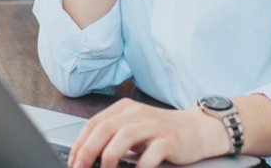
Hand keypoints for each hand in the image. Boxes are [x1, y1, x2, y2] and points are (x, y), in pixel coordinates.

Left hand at [67, 99, 226, 167]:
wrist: (198, 129)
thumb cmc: (161, 132)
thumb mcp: (134, 129)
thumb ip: (113, 137)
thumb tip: (87, 156)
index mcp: (124, 109)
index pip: (94, 123)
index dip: (80, 143)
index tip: (72, 161)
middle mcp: (137, 113)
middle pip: (104, 129)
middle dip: (88, 151)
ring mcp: (154, 125)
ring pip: (124, 137)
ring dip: (109, 157)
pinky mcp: (169, 139)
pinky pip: (151, 153)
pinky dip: (140, 166)